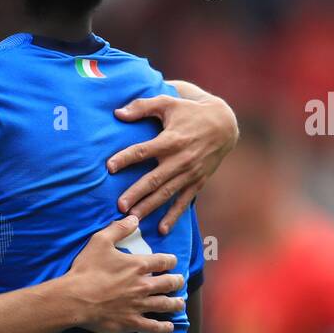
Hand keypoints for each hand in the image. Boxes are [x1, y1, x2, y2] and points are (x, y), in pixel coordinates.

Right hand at [64, 215, 184, 332]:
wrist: (75, 298)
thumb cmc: (86, 269)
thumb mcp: (100, 241)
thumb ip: (119, 229)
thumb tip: (134, 217)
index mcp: (139, 265)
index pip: (165, 261)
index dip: (171, 261)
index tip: (172, 262)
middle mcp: (144, 285)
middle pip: (170, 283)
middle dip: (177, 282)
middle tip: (178, 282)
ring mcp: (139, 305)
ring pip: (166, 305)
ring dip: (176, 303)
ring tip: (179, 303)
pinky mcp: (132, 322)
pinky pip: (154, 327)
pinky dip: (164, 327)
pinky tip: (169, 326)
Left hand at [106, 85, 238, 233]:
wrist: (224, 125)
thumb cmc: (190, 112)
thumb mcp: (168, 102)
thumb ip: (142, 106)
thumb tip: (117, 113)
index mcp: (171, 140)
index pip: (144, 151)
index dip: (126, 158)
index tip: (109, 167)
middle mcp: (180, 159)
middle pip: (154, 179)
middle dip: (136, 193)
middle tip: (120, 206)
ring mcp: (189, 173)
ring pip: (166, 194)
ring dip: (149, 207)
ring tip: (132, 219)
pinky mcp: (197, 182)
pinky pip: (184, 202)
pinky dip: (173, 216)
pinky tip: (161, 229)